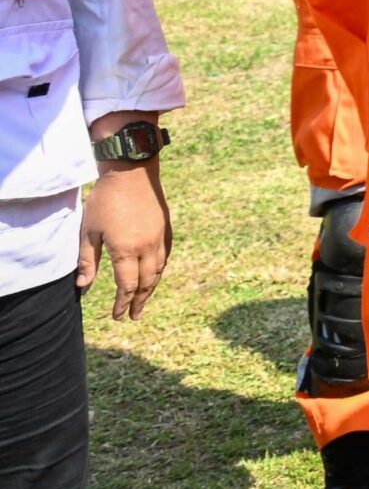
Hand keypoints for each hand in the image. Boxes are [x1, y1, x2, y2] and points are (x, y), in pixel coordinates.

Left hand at [79, 160, 172, 321]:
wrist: (132, 172)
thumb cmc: (105, 201)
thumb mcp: (89, 231)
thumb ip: (88, 261)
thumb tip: (83, 287)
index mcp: (126, 251)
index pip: (126, 286)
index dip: (121, 303)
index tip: (117, 316)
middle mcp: (147, 248)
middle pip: (147, 283)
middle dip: (139, 301)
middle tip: (134, 316)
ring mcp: (159, 238)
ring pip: (159, 271)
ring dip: (152, 288)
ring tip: (144, 300)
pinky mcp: (166, 229)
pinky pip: (166, 257)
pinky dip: (160, 270)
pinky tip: (155, 274)